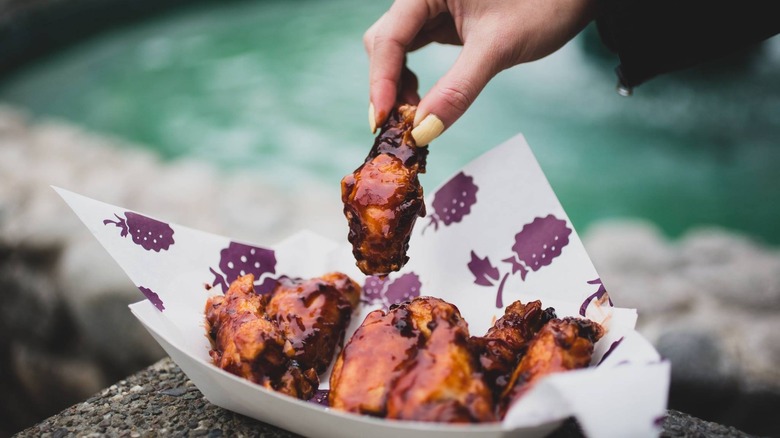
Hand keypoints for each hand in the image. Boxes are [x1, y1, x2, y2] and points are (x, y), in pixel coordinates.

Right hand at [364, 0, 595, 144]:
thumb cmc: (546, 4)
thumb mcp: (498, 49)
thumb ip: (457, 90)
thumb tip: (422, 132)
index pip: (388, 37)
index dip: (381, 82)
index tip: (383, 122)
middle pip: (384, 42)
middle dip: (388, 84)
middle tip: (402, 125)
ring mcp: (431, 6)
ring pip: (395, 47)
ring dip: (399, 83)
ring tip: (415, 115)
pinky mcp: (442, 19)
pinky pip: (413, 49)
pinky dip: (412, 76)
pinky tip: (425, 99)